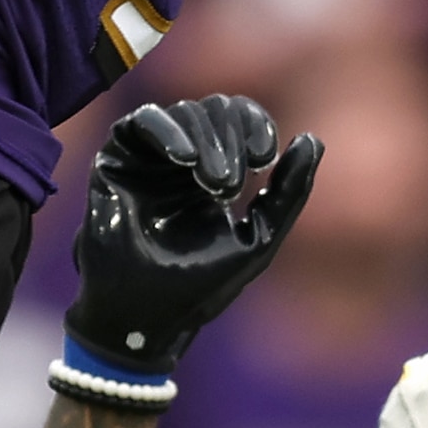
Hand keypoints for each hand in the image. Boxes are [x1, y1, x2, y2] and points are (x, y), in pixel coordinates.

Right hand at [58, 96, 319, 404]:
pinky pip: (141, 121)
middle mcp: (181, 159)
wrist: (146, 317)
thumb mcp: (258, 238)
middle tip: (230, 184)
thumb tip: (311, 139)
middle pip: (214, 110)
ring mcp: (149, 157)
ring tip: (213, 183)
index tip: (264, 156)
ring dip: (206, 141)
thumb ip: (288, 192)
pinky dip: (167, 131)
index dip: (255, 124)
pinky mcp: (116, 159)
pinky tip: (183, 159)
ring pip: (183, 112)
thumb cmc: (200, 286)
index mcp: (215, 171)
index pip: (239, 120)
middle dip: (230, 138)